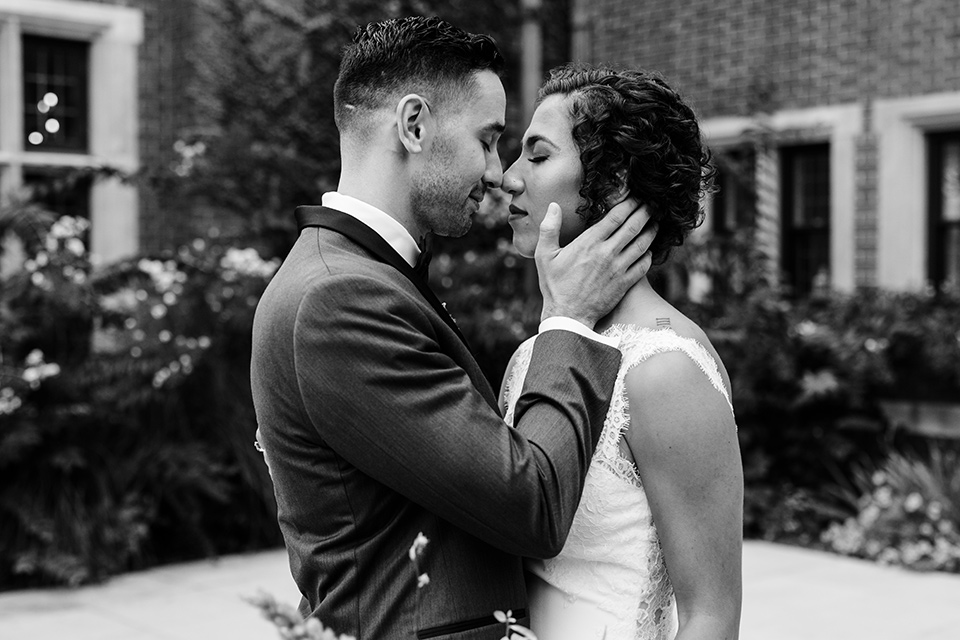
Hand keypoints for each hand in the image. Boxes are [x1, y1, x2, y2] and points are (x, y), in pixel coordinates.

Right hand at [535, 199, 655, 326]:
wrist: (568, 316)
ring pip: (642, 244)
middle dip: (645, 212)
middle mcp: (607, 253)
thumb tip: (553, 206)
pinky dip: (649, 255)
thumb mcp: (544, 255)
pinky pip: (644, 265)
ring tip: (655, 222)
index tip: (635, 196)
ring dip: (651, 231)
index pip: (615, 217)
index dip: (629, 203)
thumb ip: (549, 229)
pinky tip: (649, 250)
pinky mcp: (625, 284)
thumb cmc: (555, 286)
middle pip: (633, 226)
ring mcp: (618, 269)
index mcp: (589, 243)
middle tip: (652, 204)